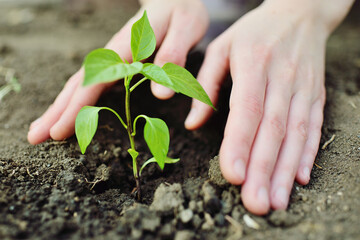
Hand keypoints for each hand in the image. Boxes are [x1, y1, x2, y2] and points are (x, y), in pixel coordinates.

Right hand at [27, 0, 208, 143]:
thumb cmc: (182, 13)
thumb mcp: (185, 29)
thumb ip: (173, 55)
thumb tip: (162, 94)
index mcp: (126, 47)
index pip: (94, 81)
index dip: (76, 108)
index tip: (58, 131)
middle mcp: (113, 54)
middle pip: (79, 84)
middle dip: (58, 111)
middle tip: (35, 137)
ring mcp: (112, 59)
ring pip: (81, 84)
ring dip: (61, 107)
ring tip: (43, 129)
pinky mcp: (116, 63)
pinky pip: (91, 82)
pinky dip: (77, 99)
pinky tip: (70, 111)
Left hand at [185, 2, 329, 213]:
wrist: (300, 12)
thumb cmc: (253, 32)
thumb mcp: (221, 49)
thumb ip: (204, 86)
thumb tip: (192, 124)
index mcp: (253, 64)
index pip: (247, 110)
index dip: (240, 143)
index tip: (232, 175)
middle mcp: (282, 78)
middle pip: (273, 129)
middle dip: (263, 169)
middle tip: (255, 203)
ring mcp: (303, 87)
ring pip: (296, 133)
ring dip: (285, 170)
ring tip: (275, 201)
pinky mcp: (315, 94)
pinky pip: (313, 126)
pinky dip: (307, 154)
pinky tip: (299, 178)